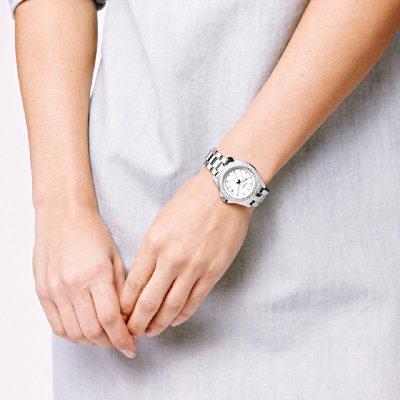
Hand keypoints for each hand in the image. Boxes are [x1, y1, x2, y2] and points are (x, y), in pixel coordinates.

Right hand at [33, 205, 136, 357]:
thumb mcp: (115, 257)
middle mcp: (73, 285)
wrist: (63, 216)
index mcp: (96, 274)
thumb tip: (127, 317)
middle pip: (92, 331)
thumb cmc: (93, 233)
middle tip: (121, 342)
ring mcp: (54, 290)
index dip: (123, 338)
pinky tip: (85, 332)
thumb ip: (121, 289)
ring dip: (92, 342)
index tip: (131, 346)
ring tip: (105, 338)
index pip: (111, 319)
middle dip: (111, 343)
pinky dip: (73, 335)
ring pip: (74, 333)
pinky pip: (57, 325)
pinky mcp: (42, 292)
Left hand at [120, 167, 253, 339]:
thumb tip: (145, 276)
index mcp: (153, 244)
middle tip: (130, 333)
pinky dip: (182, 315)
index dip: (124, 306)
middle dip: (136, 323)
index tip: (120, 315)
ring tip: (151, 331)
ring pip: (171, 307)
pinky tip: (175, 320)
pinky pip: (195, 301)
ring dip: (159, 324)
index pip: (133, 285)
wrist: (224, 191)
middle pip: (148, 302)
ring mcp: (194, 267)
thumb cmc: (190, 201)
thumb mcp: (161, 221)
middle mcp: (171, 259)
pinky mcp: (214, 271)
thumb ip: (152, 250)